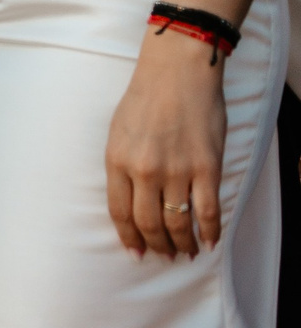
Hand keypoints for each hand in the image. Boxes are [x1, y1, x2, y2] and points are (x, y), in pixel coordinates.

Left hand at [106, 26, 230, 258]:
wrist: (178, 71)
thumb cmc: (145, 98)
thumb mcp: (118, 132)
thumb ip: (122, 165)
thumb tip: (131, 198)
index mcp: (117, 161)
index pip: (120, 213)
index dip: (129, 238)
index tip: (136, 254)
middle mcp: (144, 170)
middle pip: (149, 223)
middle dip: (156, 246)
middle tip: (164, 256)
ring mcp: (177, 170)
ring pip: (179, 223)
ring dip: (183, 243)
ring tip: (186, 253)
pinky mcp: (206, 167)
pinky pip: (208, 210)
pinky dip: (210, 230)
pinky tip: (210, 241)